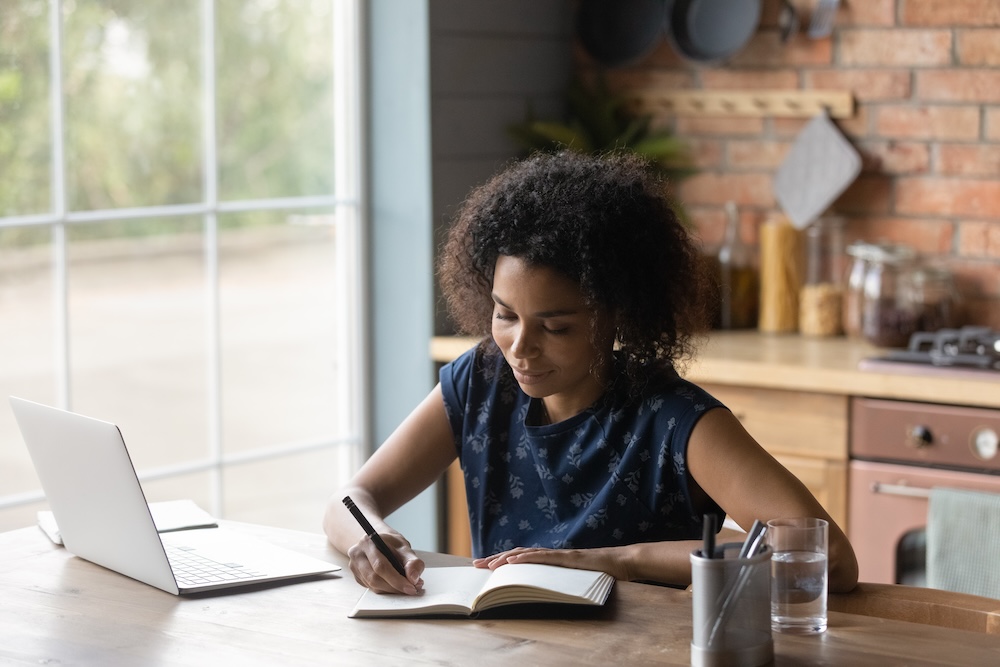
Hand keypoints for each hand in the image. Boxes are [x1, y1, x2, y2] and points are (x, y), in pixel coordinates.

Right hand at [346, 532, 424, 594]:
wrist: (380, 542)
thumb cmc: (391, 544)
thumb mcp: (404, 547)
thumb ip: (412, 561)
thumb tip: (414, 579)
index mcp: (368, 542)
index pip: (381, 565)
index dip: (397, 579)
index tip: (412, 587)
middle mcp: (357, 554)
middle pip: (374, 578)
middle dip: (395, 587)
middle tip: (412, 590)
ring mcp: (355, 566)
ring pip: (373, 585)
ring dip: (391, 590)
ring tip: (406, 587)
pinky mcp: (357, 576)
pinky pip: (371, 588)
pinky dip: (386, 590)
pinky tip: (395, 586)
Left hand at [473, 546, 632, 580]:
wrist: (622, 564)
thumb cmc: (600, 575)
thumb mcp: (573, 582)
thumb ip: (557, 583)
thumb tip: (540, 595)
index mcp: (550, 562)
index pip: (521, 560)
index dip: (501, 562)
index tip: (484, 567)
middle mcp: (551, 555)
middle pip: (517, 555)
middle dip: (495, 559)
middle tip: (475, 565)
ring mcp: (559, 555)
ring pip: (526, 554)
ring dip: (505, 558)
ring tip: (489, 564)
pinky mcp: (568, 558)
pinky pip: (544, 557)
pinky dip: (527, 557)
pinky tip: (513, 560)